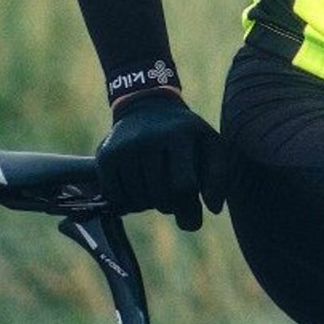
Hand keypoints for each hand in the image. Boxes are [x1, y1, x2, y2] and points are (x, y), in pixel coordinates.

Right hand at [95, 93, 228, 232]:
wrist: (149, 107)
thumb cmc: (186, 136)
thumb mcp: (210, 145)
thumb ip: (218, 176)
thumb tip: (213, 209)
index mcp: (179, 134)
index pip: (184, 186)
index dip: (189, 208)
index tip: (191, 216)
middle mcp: (149, 138)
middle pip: (160, 196)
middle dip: (170, 207)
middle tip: (172, 199)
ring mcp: (125, 146)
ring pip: (138, 200)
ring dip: (149, 205)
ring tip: (156, 189)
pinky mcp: (105, 155)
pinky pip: (116, 196)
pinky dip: (128, 202)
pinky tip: (138, 188)